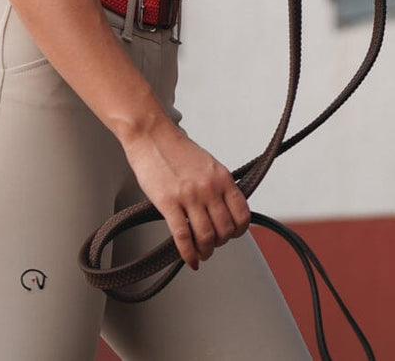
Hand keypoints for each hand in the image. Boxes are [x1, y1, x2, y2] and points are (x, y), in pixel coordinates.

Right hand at [122, 117, 249, 268]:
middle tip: (212, 244)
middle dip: (220, 243)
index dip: (239, 231)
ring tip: (201, 253)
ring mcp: (189, 196)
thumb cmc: (177, 150)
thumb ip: (218, 187)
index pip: (242, 214)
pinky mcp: (169, 203)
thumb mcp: (208, 165)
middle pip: (225, 230)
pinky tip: (189, 259)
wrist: (152, 135)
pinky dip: (188, 253)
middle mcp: (209, 188)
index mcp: (222, 178)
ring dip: (205, 251)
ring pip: (206, 237)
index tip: (231, 235)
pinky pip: (183, 236)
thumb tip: (223, 211)